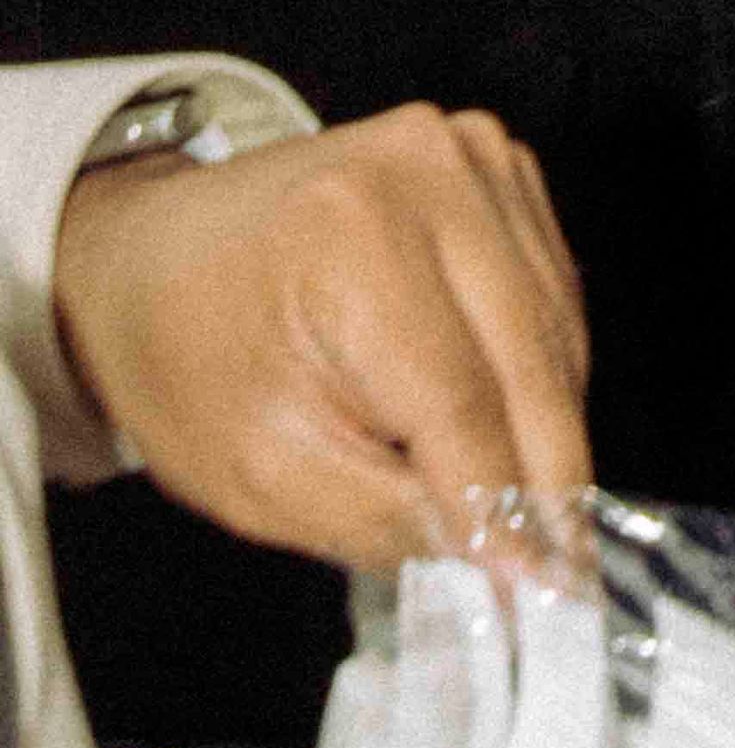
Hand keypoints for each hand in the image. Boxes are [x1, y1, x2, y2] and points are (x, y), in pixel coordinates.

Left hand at [55, 102, 591, 548]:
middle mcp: (432, 169)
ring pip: (556, 330)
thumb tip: (501, 562)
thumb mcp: (259, 473)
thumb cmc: (190, 358)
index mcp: (353, 236)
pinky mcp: (496, 164)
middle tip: (562, 582)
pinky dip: (540, 374)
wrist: (158, 253)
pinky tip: (508, 425)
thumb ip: (385, 519)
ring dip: (551, 430)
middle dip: (549, 481)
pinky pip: (552, 293)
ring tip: (528, 515)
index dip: (505, 507)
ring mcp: (472, 153)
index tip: (540, 595)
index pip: (462, 401)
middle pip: (529, 360)